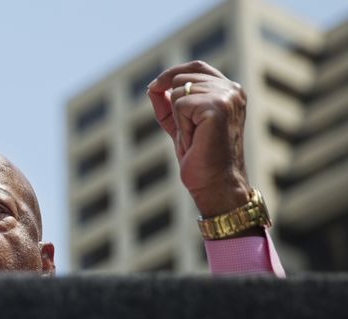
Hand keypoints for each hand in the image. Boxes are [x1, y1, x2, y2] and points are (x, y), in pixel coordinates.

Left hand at [147, 61, 250, 216]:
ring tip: (194, 138)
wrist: (214, 184)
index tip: (154, 88)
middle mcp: (232, 89)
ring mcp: (226, 96)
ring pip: (177, 92)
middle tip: (190, 133)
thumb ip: (167, 104)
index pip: (195, 67)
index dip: (171, 74)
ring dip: (178, 120)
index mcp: (228, 90)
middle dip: (173, 106)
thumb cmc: (199, 157)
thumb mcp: (180, 124)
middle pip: (180, 78)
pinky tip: (195, 141)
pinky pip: (180, 104)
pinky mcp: (217, 106)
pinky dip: (180, 126)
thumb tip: (152, 87)